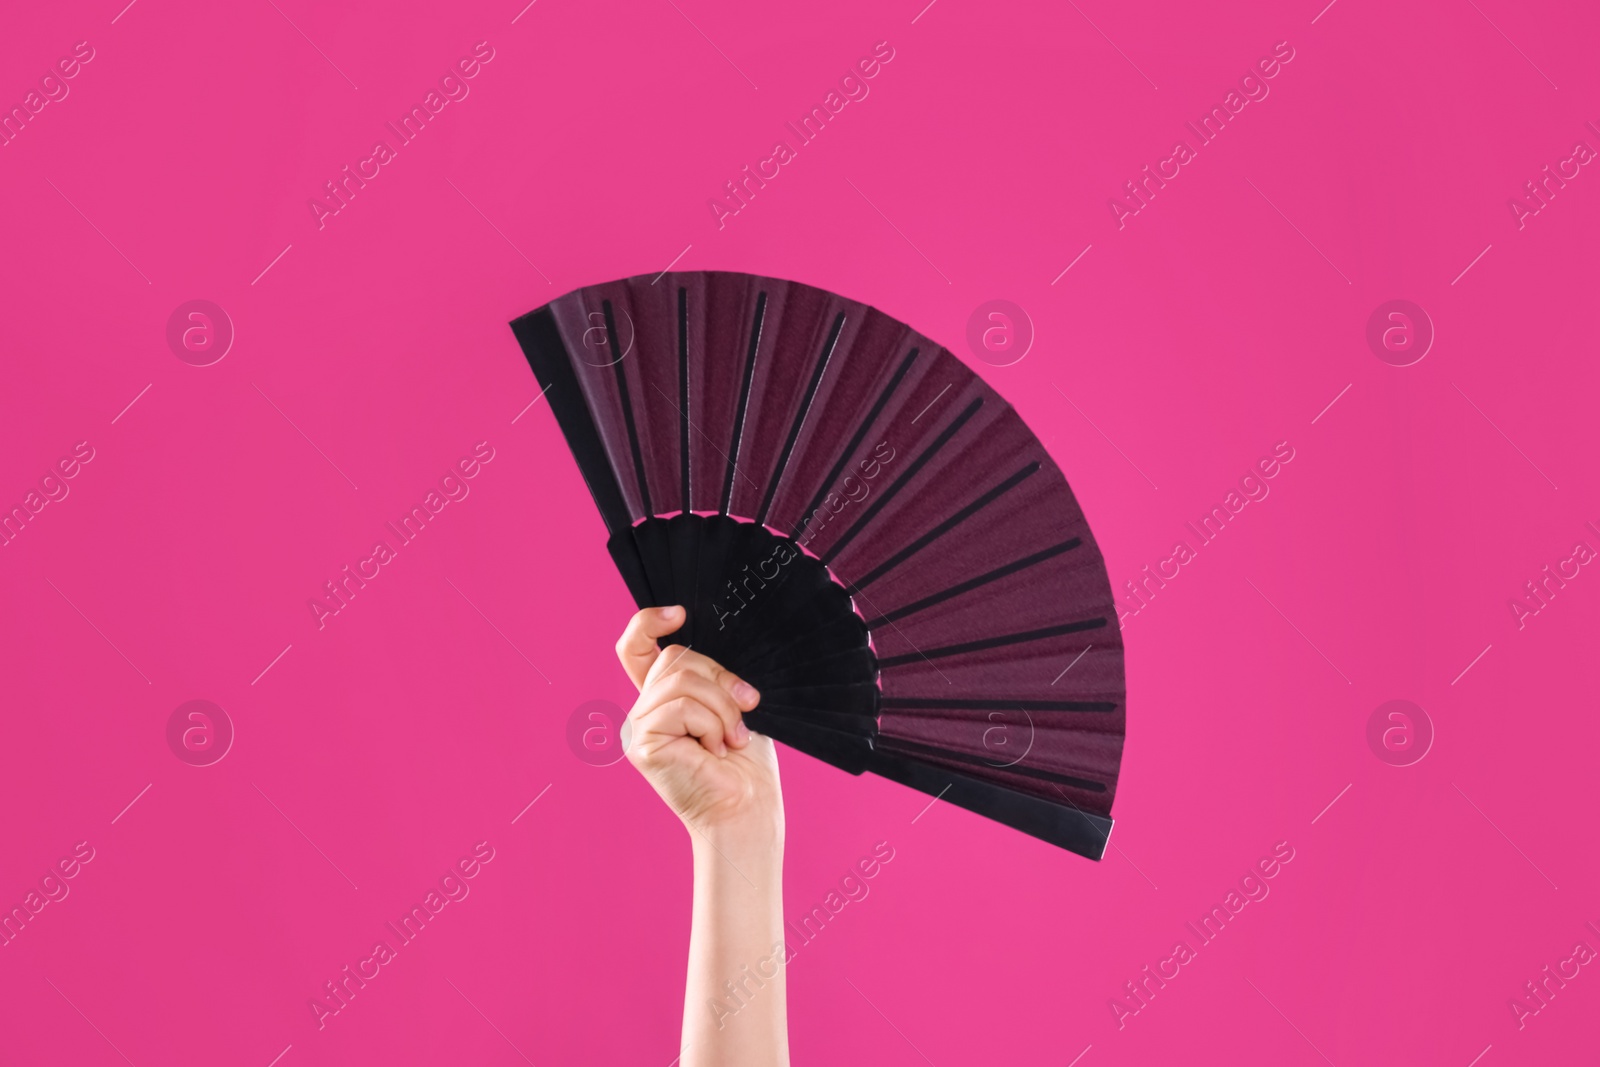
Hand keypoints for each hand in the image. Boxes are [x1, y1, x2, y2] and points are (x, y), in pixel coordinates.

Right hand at [616, 607, 782, 844]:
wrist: (748, 808)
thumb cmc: (745, 764)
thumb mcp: (732, 705)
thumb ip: (713, 676)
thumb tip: (712, 641)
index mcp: (663, 698)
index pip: (636, 648)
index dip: (649, 622)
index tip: (679, 613)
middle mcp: (643, 710)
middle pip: (675, 657)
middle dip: (720, 679)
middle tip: (744, 709)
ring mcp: (637, 727)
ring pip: (682, 680)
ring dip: (721, 707)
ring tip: (731, 739)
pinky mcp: (641, 744)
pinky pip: (682, 707)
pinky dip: (712, 725)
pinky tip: (717, 751)